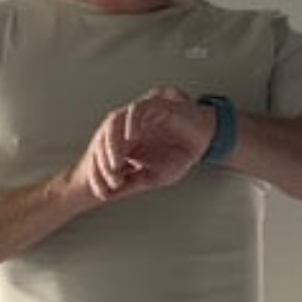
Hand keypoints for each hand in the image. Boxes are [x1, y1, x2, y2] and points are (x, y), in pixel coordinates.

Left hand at [81, 87, 212, 200]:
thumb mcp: (151, 177)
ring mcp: (138, 116)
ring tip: (116, 163)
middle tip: (112, 181)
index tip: (103, 194)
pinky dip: (131, 122)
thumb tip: (108, 196)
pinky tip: (132, 137)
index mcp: (122, 143)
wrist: (203, 141)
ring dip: (112, 144)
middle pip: (101, 140)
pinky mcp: (154, 105)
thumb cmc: (178, 155)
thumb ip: (129, 184)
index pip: (100, 155)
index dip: (98, 175)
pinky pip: (137, 109)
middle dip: (102, 162)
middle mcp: (125, 128)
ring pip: (114, 123)